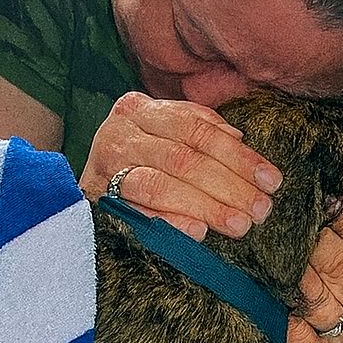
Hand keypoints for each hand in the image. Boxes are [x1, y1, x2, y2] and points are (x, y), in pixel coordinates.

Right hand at [80, 91, 282, 240]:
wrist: (71, 189)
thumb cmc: (138, 160)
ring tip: (239, 225)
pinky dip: (169, 222)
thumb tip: (240, 138)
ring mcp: (103, 167)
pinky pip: (136, 214)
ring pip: (160, 184)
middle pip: (183, 158)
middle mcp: (118, 132)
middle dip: (229, 186)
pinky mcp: (95, 202)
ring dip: (204, 206)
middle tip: (260, 210)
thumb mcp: (165, 135)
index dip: (239, 156)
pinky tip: (198, 233)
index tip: (271, 180)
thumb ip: (201, 131)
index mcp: (140, 109)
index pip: (198, 129)